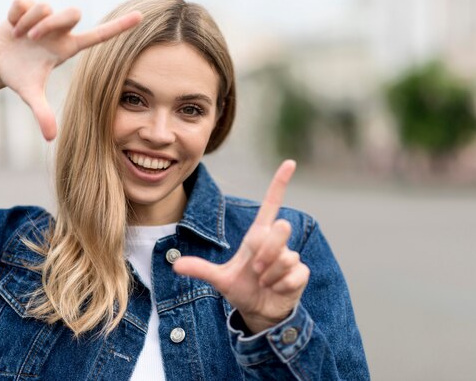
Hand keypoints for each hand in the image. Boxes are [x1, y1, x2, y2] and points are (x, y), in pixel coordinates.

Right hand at [0, 0, 141, 140]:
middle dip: (49, 24)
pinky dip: (14, 16)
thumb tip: (50, 138)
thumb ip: (42, 113)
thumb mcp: (30, 95)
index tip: (141, 18)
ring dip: (28, 23)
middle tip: (31, 39)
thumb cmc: (20, 76)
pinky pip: (23, 2)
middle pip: (73, 12)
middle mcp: (61, 31)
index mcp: (68, 48)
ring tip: (20, 36)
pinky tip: (12, 27)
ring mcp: (45, 17)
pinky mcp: (27, 6)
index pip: (100, 36)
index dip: (119, 27)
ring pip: (45, 7)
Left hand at [173, 160, 309, 333]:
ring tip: (264, 282)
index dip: (279, 183)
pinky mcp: (300, 273)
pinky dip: (280, 285)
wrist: (259, 312)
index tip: (289, 162)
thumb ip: (200, 269)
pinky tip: (276, 289)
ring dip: (270, 275)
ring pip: (285, 257)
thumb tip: (175, 265)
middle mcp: (276, 242)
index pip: (271, 204)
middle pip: (281, 229)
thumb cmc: (242, 289)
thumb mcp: (220, 279)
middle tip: (256, 270)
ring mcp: (290, 257)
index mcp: (258, 236)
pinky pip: (293, 274)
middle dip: (266, 252)